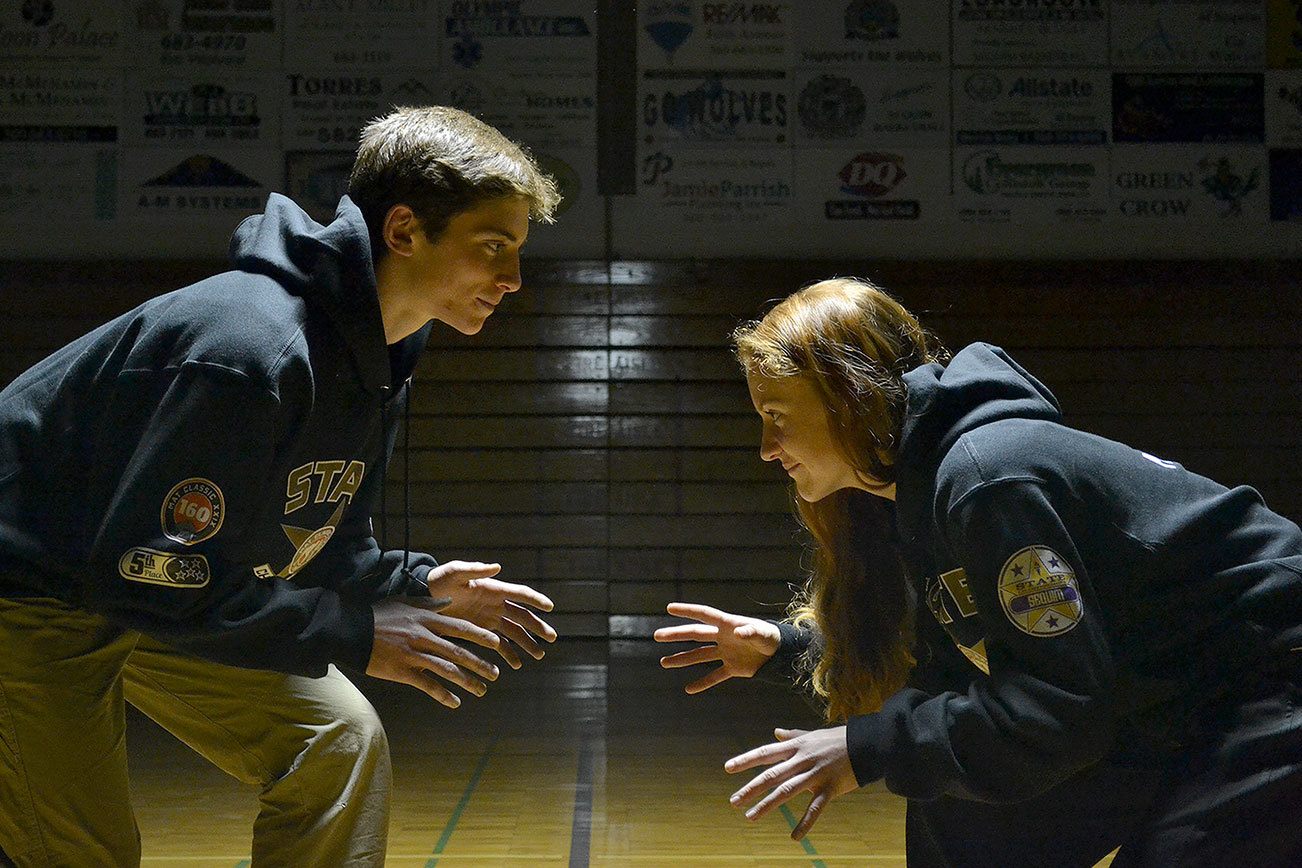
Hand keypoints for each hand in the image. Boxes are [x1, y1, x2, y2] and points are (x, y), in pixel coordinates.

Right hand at [367, 595, 501, 707]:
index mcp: (427, 620)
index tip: (498, 643)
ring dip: (468, 682)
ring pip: (448, 671)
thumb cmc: (378, 615)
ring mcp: (414, 655)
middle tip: (496, 673)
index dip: (481, 637)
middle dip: (480, 664)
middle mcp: (424, 637)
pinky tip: (456, 703)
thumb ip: (429, 604)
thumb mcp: (405, 603)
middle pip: (459, 653)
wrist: (351, 630)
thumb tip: (450, 602)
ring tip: (482, 690)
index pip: (461, 629)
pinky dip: (444, 695)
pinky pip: (428, 686)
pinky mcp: (403, 672)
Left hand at [425, 560, 556, 669]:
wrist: (424, 595)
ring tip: (538, 655)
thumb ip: (475, 570)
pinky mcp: (480, 629)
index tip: (549, 607)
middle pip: (522, 616)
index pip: (519, 594)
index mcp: (493, 589)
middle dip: (537, 627)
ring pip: (514, 632)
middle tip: (552, 638)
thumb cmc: (439, 580)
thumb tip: (497, 567)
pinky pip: (499, 642)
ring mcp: (489, 617)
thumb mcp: (455, 573)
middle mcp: (496, 603)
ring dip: (527, 643)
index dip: (535, 599)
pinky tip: (516, 664)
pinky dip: (508, 653)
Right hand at [653, 602, 780, 693]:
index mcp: (728, 624)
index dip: (687, 610)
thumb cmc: (772, 637)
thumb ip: (751, 631)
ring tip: (664, 663)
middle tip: (658, 636)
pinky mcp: (732, 668)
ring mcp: (726, 652)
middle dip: (677, 635)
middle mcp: (723, 637)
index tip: (670, 608)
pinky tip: (689, 689)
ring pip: (700, 656)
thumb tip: (738, 632)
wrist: (782, 653)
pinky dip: (703, 683)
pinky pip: (715, 676)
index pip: (704, 615)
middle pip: (696, 635)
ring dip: (682, 659)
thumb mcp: (763, 633)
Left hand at [726, 727, 856, 839]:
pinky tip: (794, 837)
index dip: (745, 760)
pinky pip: (815, 808)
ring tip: (750, 816)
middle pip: (771, 775)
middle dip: (751, 789)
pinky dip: (805, 823)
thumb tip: (776, 732)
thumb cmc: (836, 739)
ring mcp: (815, 774)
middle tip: (734, 801)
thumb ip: (792, 736)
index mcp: (796, 746)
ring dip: (767, 805)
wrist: (865, 744)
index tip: (728, 768)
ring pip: (787, 791)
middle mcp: (802, 760)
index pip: (765, 753)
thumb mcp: (811, 735)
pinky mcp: (830, 788)